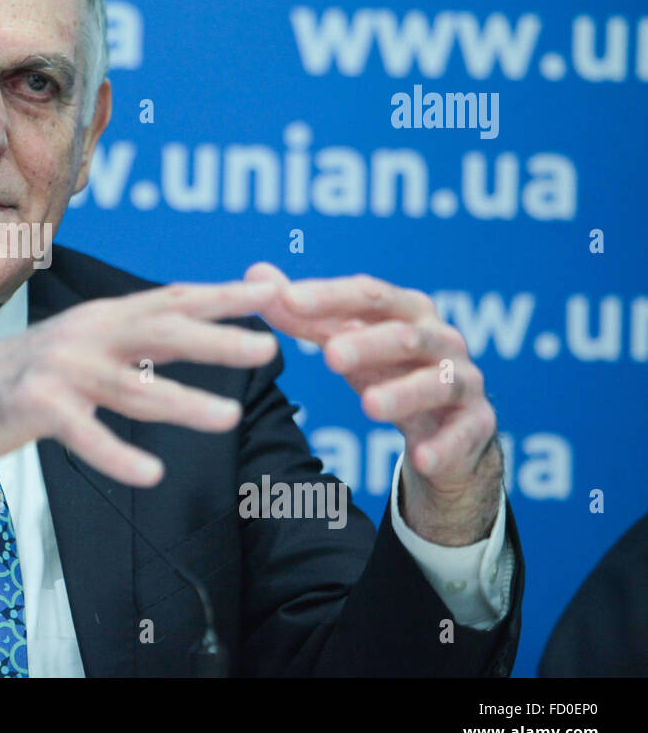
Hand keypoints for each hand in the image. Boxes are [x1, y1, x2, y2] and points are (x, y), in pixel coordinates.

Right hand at [0, 280, 282, 490]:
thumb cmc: (17, 376)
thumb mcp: (74, 346)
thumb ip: (122, 340)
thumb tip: (180, 331)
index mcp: (100, 318)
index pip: (171, 300)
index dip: (221, 296)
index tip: (270, 293)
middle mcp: (84, 334)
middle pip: (161, 332)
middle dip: (217, 339)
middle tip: (269, 347)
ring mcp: (59, 369)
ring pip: (133, 386)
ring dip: (183, 402)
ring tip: (228, 418)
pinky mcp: (36, 405)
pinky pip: (85, 435)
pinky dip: (118, 454)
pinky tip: (150, 472)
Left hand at [244, 262, 501, 544]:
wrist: (446, 427)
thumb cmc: (390, 370)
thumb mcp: (346, 341)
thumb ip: (303, 314)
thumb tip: (255, 275)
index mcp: (407, 311)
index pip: (368, 295)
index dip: (330, 295)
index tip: (287, 299)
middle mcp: (441, 338)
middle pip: (405, 335)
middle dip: (369, 343)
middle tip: (330, 355)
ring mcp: (464, 379)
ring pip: (438, 382)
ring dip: (405, 393)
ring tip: (369, 406)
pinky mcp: (477, 423)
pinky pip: (465, 432)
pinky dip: (444, 445)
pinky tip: (421, 458)